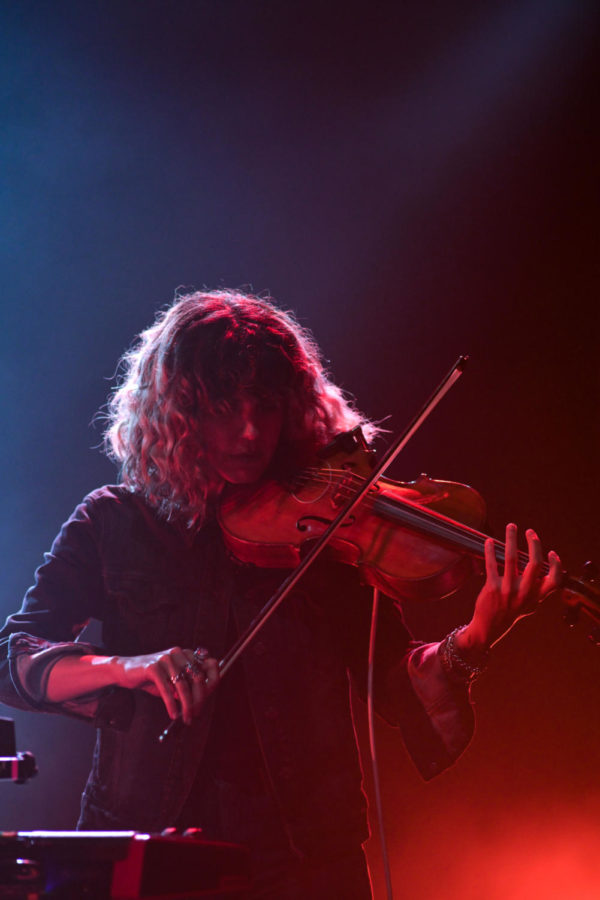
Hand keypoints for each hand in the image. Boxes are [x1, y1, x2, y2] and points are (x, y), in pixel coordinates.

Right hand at [112, 647, 218, 724]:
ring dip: (186, 706)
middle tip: (194, 715)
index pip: (210, 666)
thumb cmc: (153, 679)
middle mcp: (179, 653)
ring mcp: (166, 659)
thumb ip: (188, 686)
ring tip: (186, 718)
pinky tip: (173, 714)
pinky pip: (167, 689)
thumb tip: (202, 700)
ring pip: (183, 686)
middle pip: (198, 679)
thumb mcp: (174, 681)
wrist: (126, 672)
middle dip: (198, 700)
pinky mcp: (153, 667)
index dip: (212, 684)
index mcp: (187, 654)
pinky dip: (171, 704)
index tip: (206, 702)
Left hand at [456, 524, 561, 656]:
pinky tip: (488, 541)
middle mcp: (525, 593)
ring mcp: (508, 590)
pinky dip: (490, 550)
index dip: (556, 566)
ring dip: (511, 538)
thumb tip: (546, 570)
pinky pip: (491, 564)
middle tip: (530, 532)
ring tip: (511, 526)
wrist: (489, 628)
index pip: (554, 581)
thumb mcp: (529, 606)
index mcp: (536, 597)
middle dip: (534, 544)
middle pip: (535, 564)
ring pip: (512, 558)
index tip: (552, 553)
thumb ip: (538, 590)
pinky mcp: (492, 588)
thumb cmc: (511, 612)